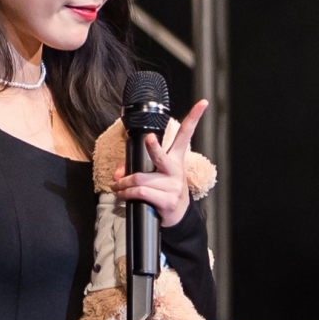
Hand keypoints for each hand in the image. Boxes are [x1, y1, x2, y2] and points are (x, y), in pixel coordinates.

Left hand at [112, 99, 208, 226]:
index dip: (194, 118)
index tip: (202, 103)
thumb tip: (118, 174)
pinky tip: (122, 195)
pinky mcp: (167, 201)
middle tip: (149, 138)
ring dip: (123, 184)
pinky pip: (141, 193)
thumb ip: (136, 169)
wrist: (177, 216)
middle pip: (161, 157)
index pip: (186, 135)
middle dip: (154, 147)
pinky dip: (127, 194)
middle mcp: (176, 171)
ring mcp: (173, 186)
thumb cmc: (165, 191)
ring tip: (117, 186)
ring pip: (140, 179)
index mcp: (176, 159)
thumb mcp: (155, 177)